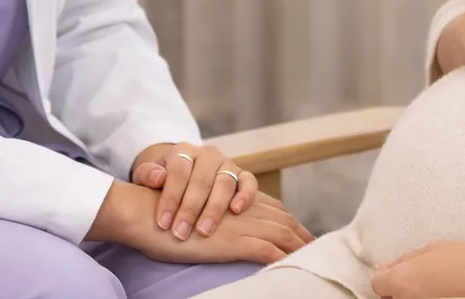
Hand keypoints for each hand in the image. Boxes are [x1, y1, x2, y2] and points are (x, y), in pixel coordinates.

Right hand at [88, 181, 311, 264]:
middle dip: (302, 233)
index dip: (290, 220)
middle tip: (318, 246)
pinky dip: (283, 259)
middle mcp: (240, 205)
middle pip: (283, 218)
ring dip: (299, 247)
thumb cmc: (163, 215)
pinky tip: (293, 267)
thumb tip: (221, 226)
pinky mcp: (231, 239)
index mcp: (233, 197)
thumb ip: (213, 213)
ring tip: (314, 259)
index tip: (303, 233)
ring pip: (280, 232)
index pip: (272, 207)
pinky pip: (266, 250)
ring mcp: (238, 222)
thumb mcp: (194, 211)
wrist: (145, 213)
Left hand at [130, 142, 259, 239]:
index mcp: (183, 151)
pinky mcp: (242, 175)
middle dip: (190, 208)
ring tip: (204, 231)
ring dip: (214, 208)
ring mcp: (226, 163)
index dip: (170, 198)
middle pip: (202, 179)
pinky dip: (245, 195)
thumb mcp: (147, 175)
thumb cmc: (163, 180)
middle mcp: (207, 154)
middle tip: (181, 233)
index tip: (163, 223)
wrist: (183, 173)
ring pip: (225, 182)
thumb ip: (147, 174)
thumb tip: (158, 178)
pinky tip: (236, 211)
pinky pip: (249, 182)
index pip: (178, 171)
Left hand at [374, 241, 464, 298]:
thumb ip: (405, 260)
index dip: (389, 275)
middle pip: (390, 296)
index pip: (378, 283)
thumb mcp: (432, 249)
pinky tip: (445, 293)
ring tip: (437, 286)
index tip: (402, 271)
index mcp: (401, 282)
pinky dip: (427, 298)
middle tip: (422, 278)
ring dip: (414, 295)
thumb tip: (386, 267)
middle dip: (400, 287)